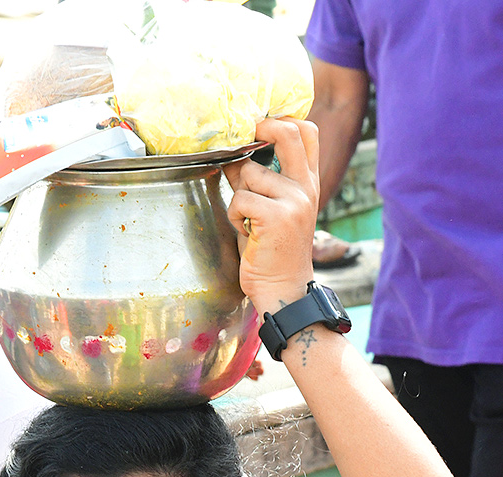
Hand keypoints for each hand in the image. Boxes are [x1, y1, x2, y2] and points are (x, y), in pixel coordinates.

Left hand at [225, 118, 318, 315]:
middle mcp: (305, 188)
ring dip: (238, 193)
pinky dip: (234, 215)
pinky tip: (245, 231)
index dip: (281, 120)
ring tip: (246, 220)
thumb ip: (262, 182)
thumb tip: (235, 154)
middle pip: (287, 133)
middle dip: (260, 129)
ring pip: (249, 173)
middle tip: (242, 138)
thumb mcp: (275, 211)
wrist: (284, 291)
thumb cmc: (274, 254)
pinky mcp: (276, 216)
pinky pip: (240, 198)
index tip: (259, 125)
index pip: (307, 132)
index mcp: (308, 183)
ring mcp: (293, 200)